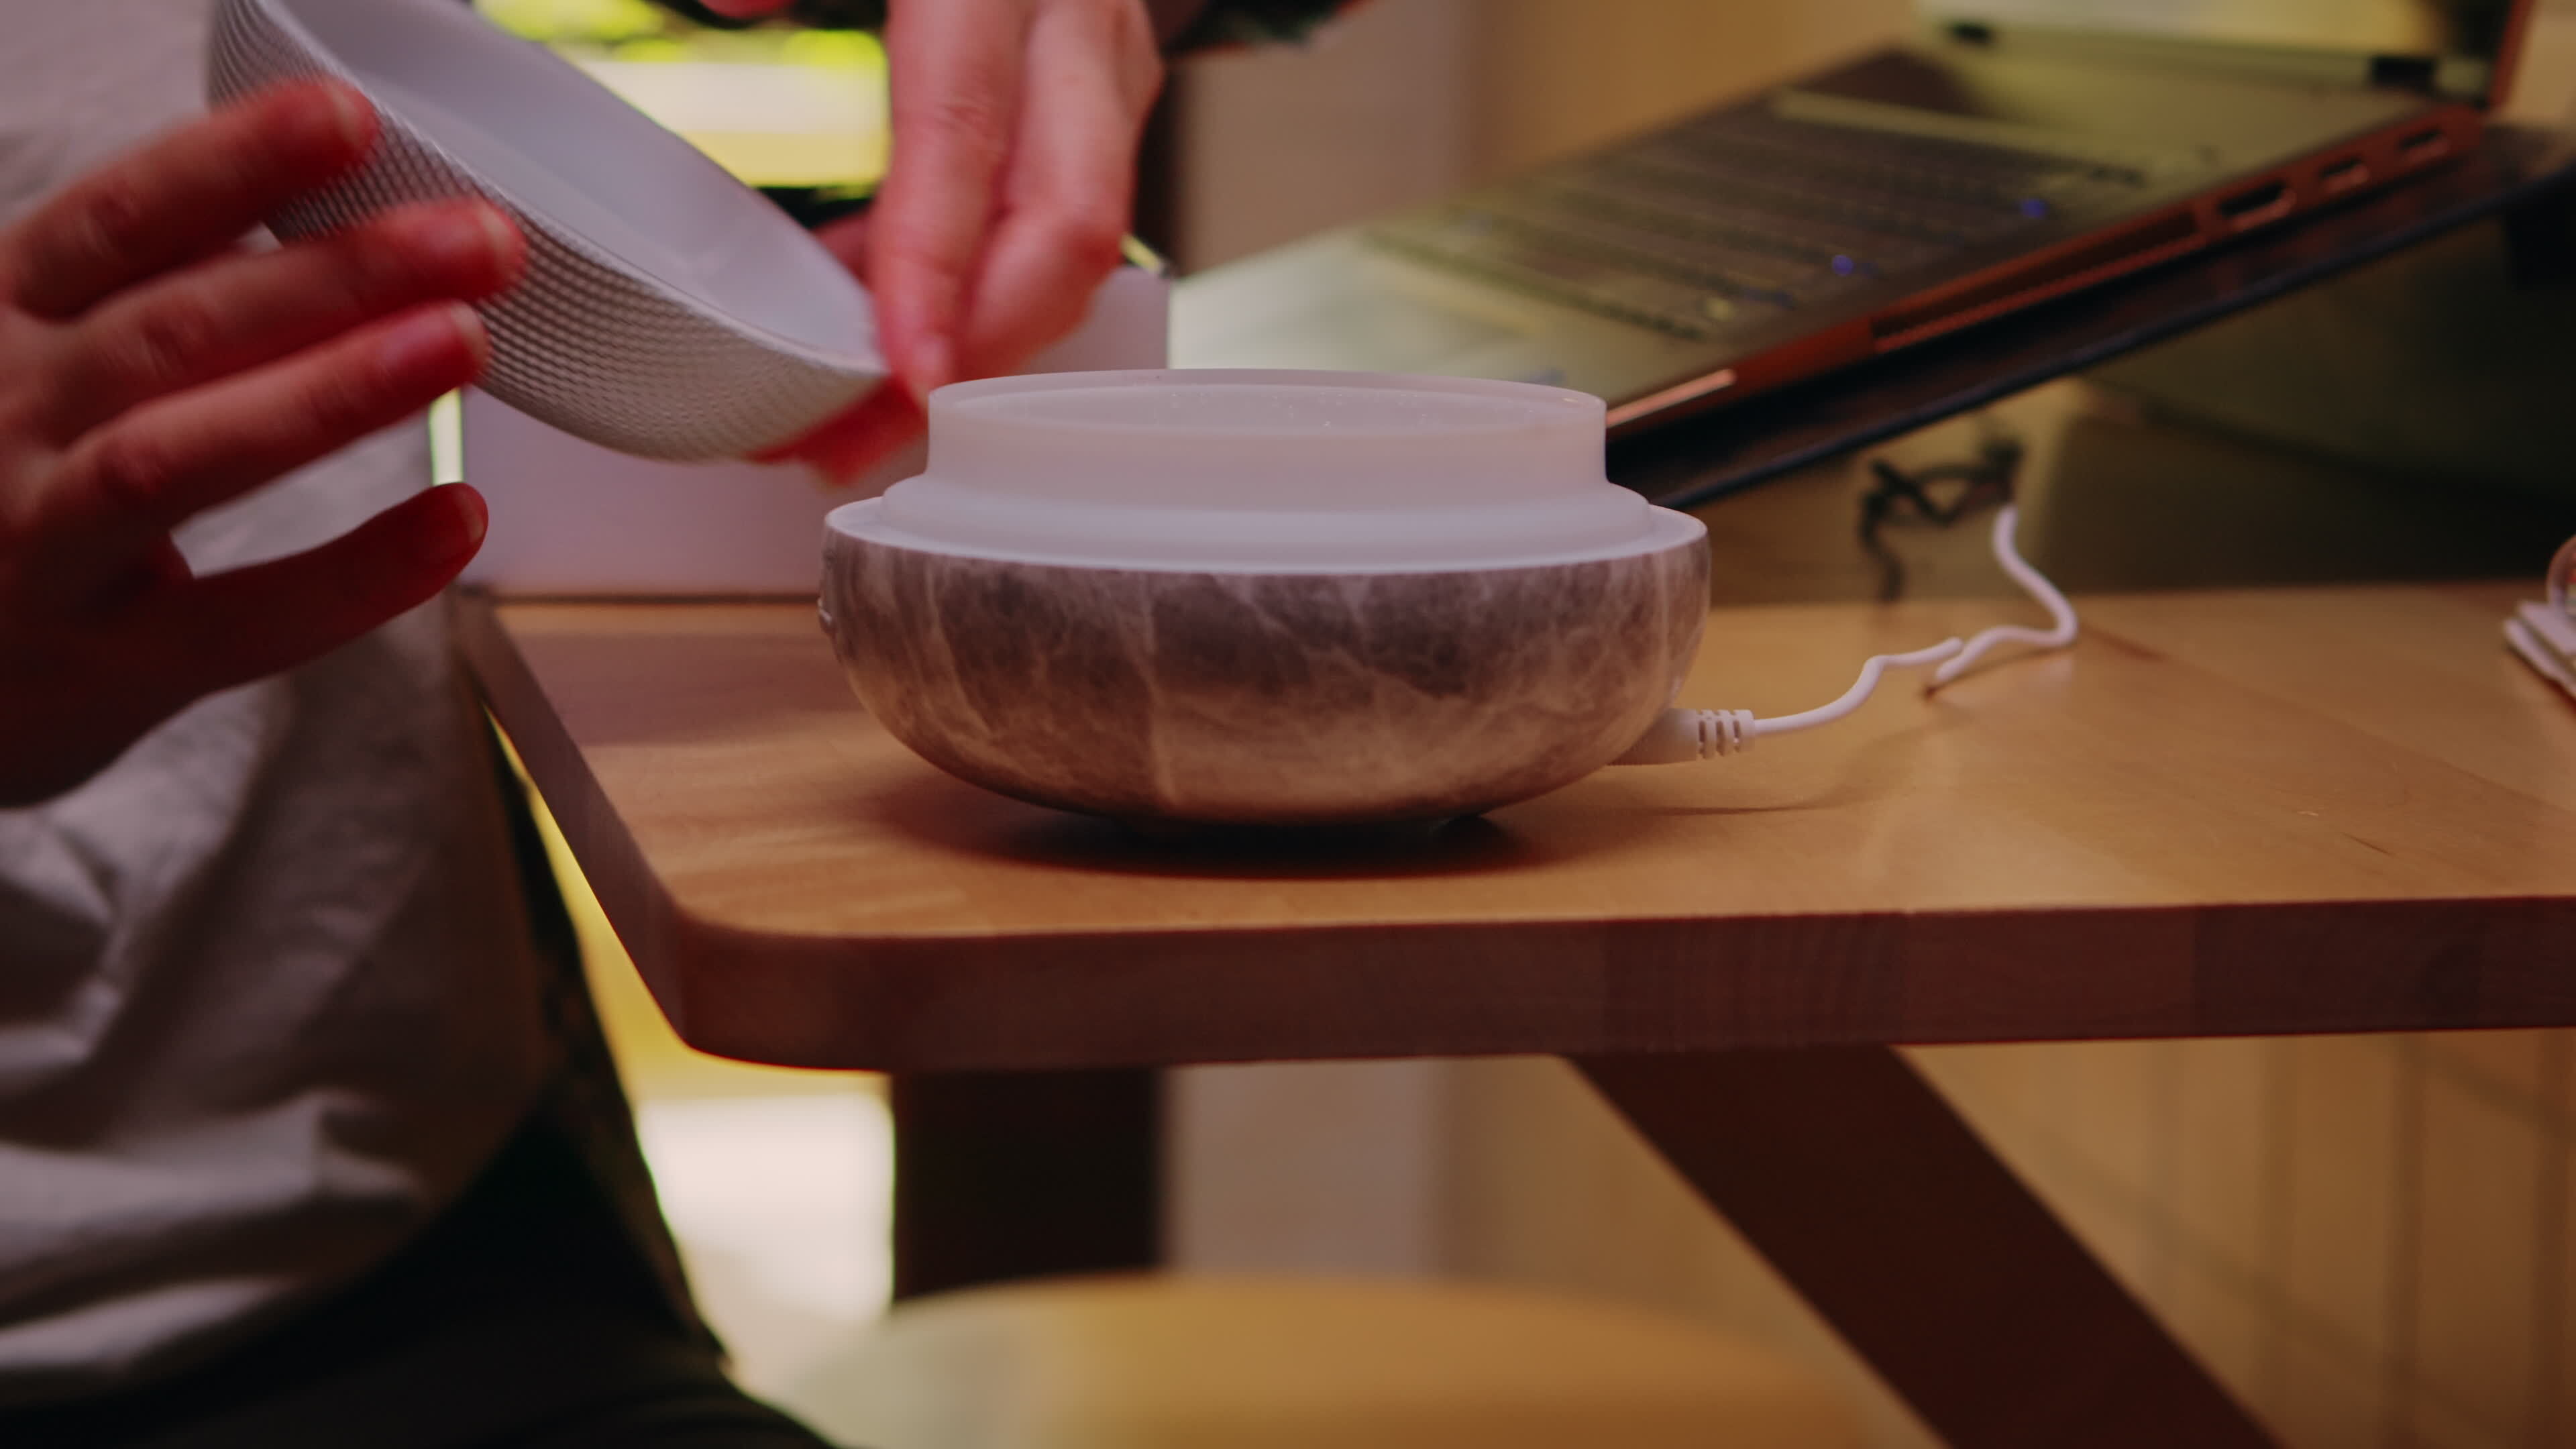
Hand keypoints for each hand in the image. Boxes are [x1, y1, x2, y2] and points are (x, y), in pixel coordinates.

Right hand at [0, 81, 523, 805]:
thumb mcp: (32, 364)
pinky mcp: (104, 664)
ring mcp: (47, 545)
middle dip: (336, 272)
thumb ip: (152, 296)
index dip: (230, 163)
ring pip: (185, 456)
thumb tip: (320, 210)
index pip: (118, 221)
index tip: (347, 118)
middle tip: (482, 238)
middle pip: (176, 326)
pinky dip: (355, 573)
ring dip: (331, 394)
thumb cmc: (3, 488)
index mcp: (3, 322)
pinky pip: (242, 617)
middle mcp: (9, 419)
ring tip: (462, 344)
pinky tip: (457, 522)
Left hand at [708, 0, 1162, 478]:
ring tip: (849, 417)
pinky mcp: (1103, 115)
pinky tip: (886, 338)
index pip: (971, 141)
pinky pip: (1049, 234)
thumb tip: (726, 0)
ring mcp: (1107, 82)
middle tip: (861, 435)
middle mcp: (1078, 36)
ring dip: (974, 349)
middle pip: (1068, 231)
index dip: (937, 267)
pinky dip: (975, 300)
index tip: (899, 371)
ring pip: (1075, 254)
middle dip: (975, 355)